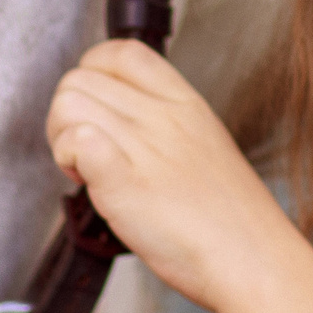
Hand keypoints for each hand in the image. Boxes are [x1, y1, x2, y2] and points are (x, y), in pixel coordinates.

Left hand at [44, 41, 297, 312]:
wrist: (252, 260)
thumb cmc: (231, 221)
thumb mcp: (206, 149)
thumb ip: (166, 131)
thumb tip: (121, 133)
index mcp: (186, 103)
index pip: (123, 52)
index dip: (92, 72)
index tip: (94, 109)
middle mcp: (163, 116)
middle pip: (81, 78)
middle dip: (66, 114)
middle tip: (84, 153)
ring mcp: (143, 146)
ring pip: (69, 104)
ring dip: (61, 138)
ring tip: (85, 171)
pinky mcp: (123, 181)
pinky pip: (77, 140)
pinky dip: (68, 157)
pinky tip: (86, 182)